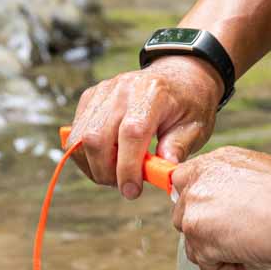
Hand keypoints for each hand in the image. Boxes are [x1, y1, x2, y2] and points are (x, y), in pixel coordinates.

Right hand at [66, 57, 222, 198]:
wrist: (178, 78)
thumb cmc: (189, 106)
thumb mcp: (195, 128)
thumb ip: (178, 149)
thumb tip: (164, 173)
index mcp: (152, 93)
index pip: (131, 134)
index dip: (127, 167)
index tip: (132, 190)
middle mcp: (122, 88)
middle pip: (96, 137)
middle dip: (105, 172)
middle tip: (124, 187)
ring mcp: (103, 91)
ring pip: (80, 137)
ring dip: (93, 166)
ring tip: (115, 175)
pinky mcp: (90, 97)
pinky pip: (75, 132)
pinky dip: (86, 155)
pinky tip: (107, 162)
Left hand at [171, 147, 270, 269]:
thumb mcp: (255, 173)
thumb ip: (231, 185)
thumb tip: (228, 206)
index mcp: (210, 164)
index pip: (181, 183)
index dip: (195, 203)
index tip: (205, 214)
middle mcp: (196, 185)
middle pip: (183, 217)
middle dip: (207, 231)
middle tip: (237, 235)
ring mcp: (194, 213)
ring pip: (194, 245)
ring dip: (220, 253)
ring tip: (250, 247)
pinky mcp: (201, 241)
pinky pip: (207, 266)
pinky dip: (229, 269)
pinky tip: (251, 258)